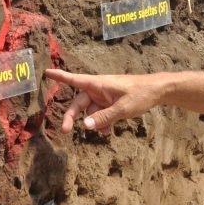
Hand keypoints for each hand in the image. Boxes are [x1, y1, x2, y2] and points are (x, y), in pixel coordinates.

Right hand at [43, 69, 161, 132]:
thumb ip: (104, 117)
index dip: (60, 77)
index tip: (46, 72)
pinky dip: (102, 122)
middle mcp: (98, 89)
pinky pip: (100, 114)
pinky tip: (108, 130)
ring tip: (105, 132)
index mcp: (98, 84)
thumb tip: (85, 126)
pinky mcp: (110, 103)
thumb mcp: (122, 108)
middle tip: (64, 130)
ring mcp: (104, 97)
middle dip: (72, 117)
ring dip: (94, 123)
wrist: (157, 92)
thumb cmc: (140, 94)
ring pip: (91, 112)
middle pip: (79, 103)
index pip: (75, 80)